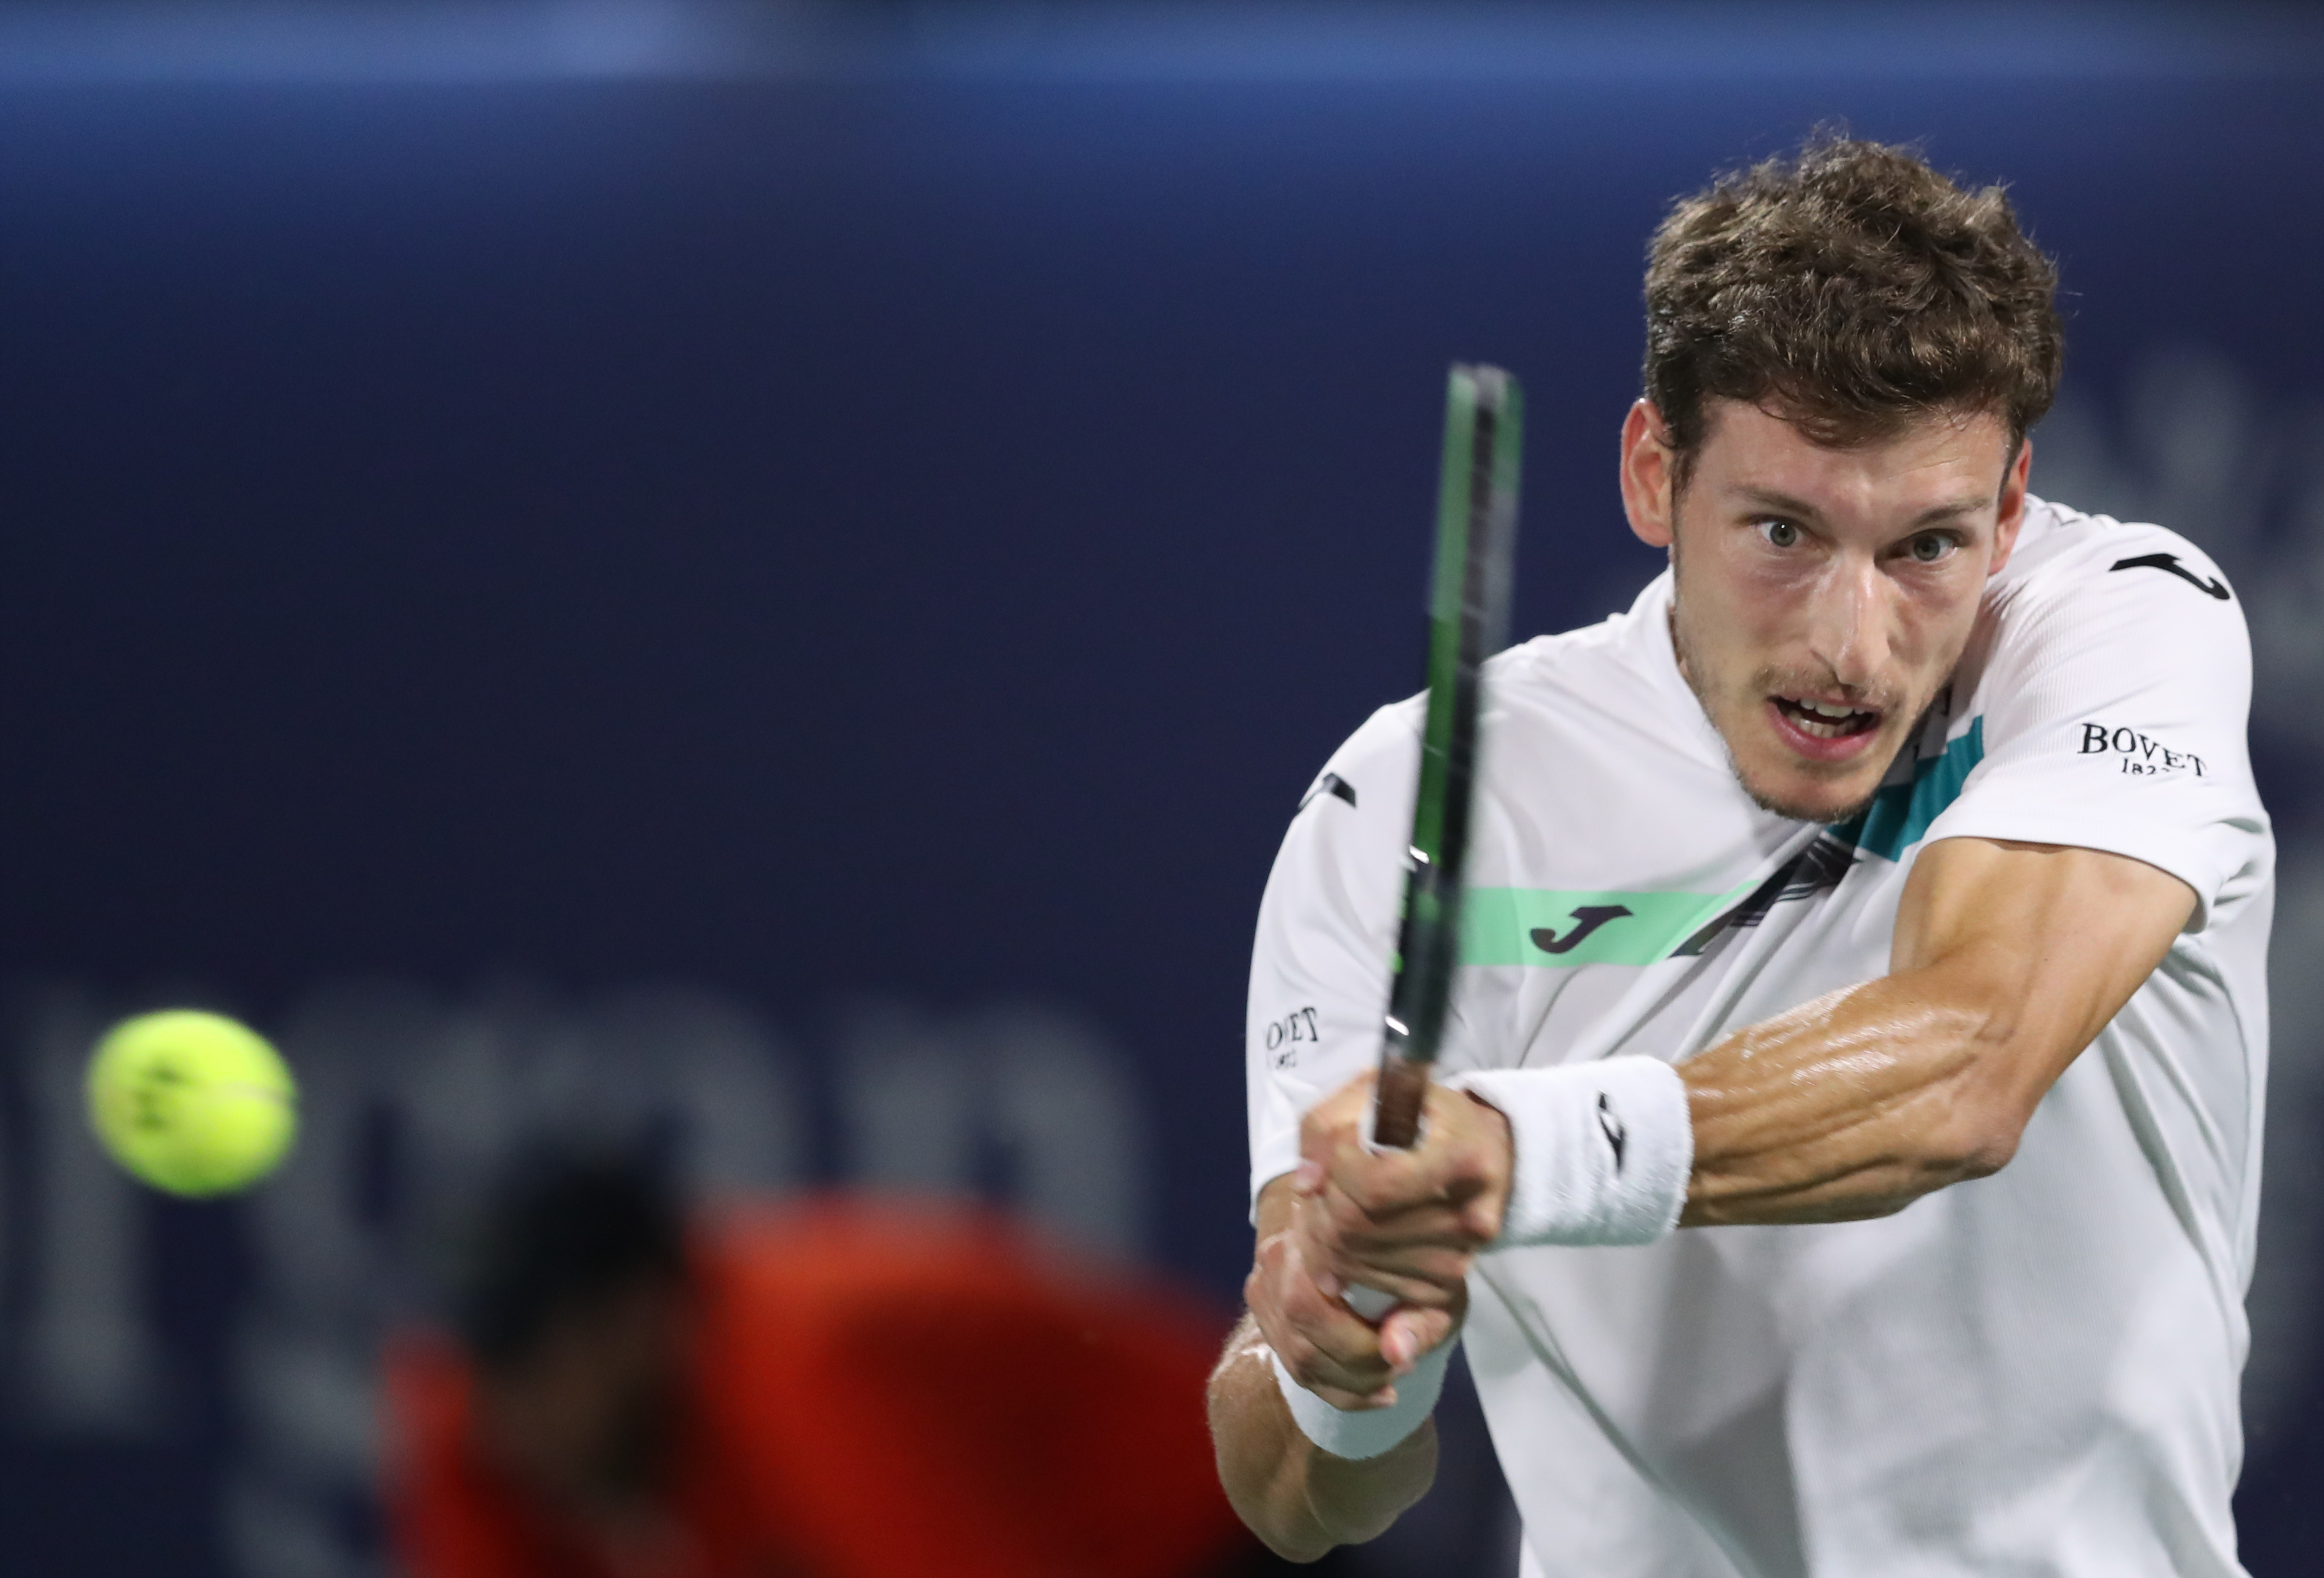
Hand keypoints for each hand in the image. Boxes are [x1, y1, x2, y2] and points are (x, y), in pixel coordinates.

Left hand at [1246, 1072, 1511, 1408]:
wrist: (1486, 1151)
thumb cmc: (1421, 1116)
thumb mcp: (1372, 1092)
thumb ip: (1325, 1128)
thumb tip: (1305, 1186)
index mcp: (1461, 1157)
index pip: (1373, 1185)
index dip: (1334, 1175)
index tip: (1330, 1159)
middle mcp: (1469, 1214)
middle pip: (1357, 1229)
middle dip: (1317, 1212)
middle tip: (1315, 1193)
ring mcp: (1462, 1256)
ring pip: (1358, 1264)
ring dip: (1322, 1242)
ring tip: (1327, 1212)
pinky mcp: (1449, 1287)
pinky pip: (1375, 1292)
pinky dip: (1344, 1270)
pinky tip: (1343, 1244)